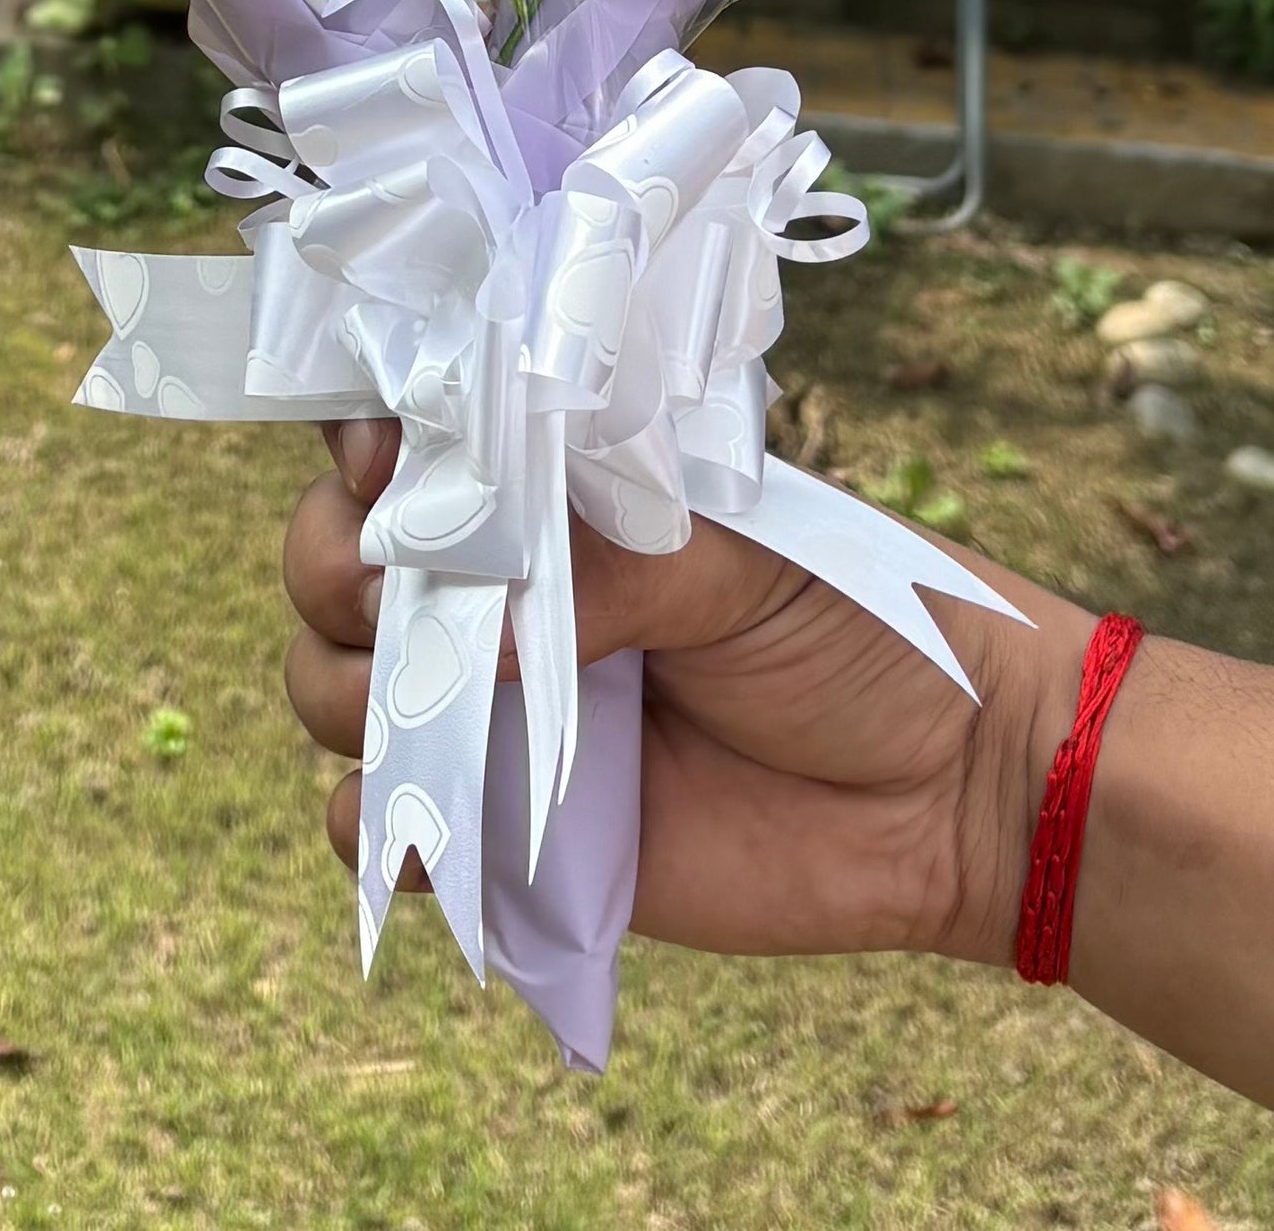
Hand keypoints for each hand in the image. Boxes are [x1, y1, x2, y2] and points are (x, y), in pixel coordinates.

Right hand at [279, 419, 1089, 962]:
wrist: (944, 790)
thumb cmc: (850, 625)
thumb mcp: (732, 549)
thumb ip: (599, 567)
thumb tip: (466, 634)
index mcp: (547, 490)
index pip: (400, 440)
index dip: (361, 442)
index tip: (377, 459)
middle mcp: (495, 587)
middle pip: (330, 560)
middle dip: (331, 567)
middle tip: (396, 594)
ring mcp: (488, 709)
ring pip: (329, 685)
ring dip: (346, 690)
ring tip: (436, 702)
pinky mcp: (503, 834)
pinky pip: (378, 830)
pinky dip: (372, 823)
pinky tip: (422, 814)